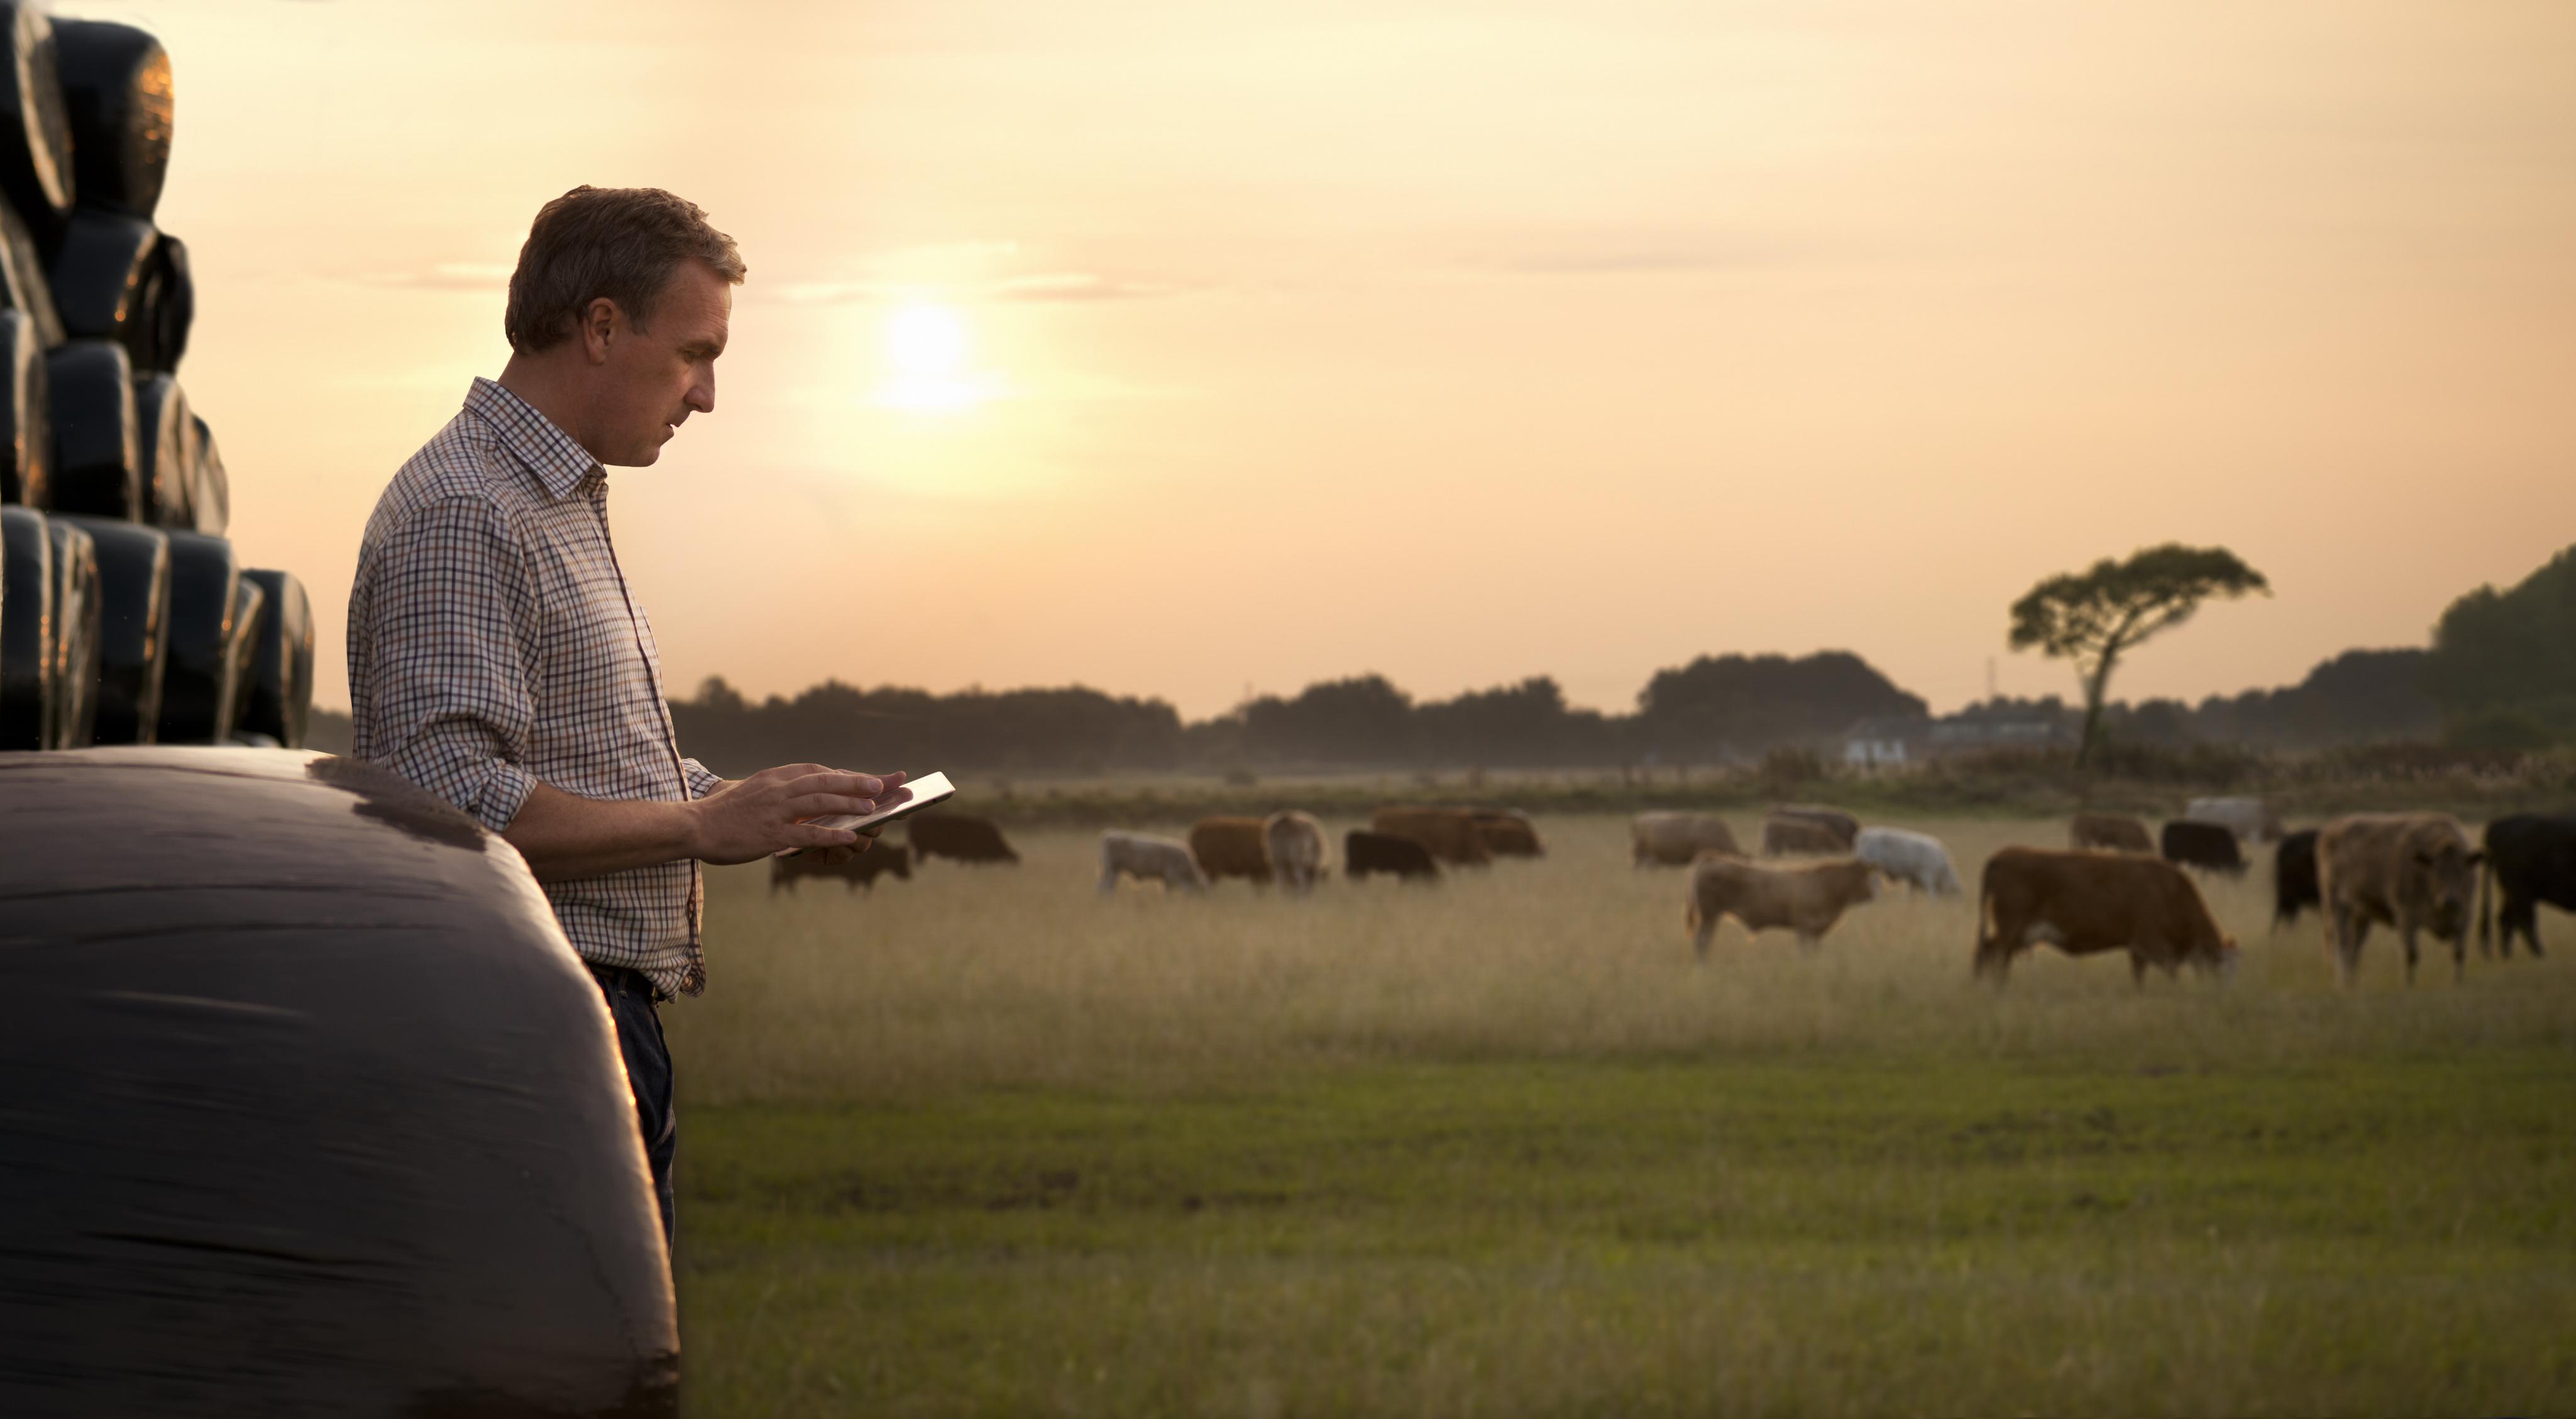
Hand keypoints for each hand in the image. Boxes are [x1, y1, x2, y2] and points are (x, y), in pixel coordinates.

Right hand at [686, 764, 907, 864]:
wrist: (692, 827)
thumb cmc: (721, 815)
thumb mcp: (749, 792)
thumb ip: (774, 793)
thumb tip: (798, 797)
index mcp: (773, 778)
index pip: (815, 771)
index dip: (841, 774)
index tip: (863, 777)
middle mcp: (777, 789)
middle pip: (824, 780)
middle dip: (855, 781)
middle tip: (881, 784)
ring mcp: (774, 810)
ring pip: (820, 802)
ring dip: (850, 803)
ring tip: (874, 808)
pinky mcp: (770, 833)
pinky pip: (807, 832)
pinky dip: (832, 834)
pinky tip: (850, 837)